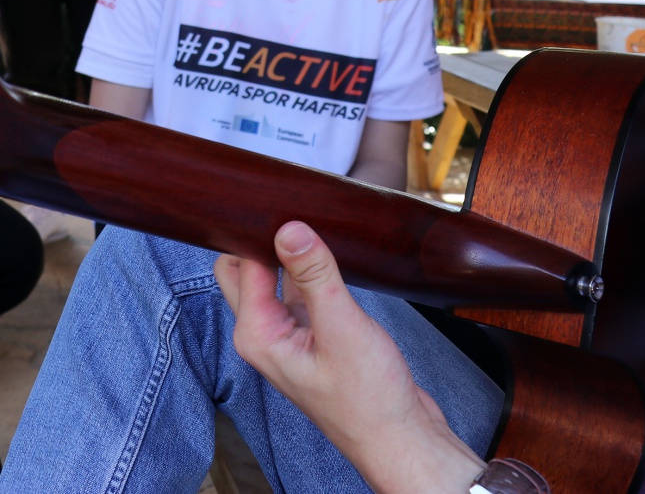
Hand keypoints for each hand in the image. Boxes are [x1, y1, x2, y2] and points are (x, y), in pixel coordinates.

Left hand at [214, 222, 484, 493]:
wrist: (402, 439)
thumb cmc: (370, 399)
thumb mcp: (342, 328)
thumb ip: (314, 276)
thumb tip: (289, 229)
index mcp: (258, 334)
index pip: (242, 266)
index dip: (259, 233)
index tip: (286, 205)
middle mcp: (266, 334)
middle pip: (248, 270)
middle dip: (265, 242)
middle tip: (298, 213)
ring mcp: (290, 335)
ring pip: (278, 279)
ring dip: (292, 257)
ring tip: (318, 227)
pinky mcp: (316, 335)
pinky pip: (303, 292)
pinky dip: (313, 273)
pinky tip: (332, 256)